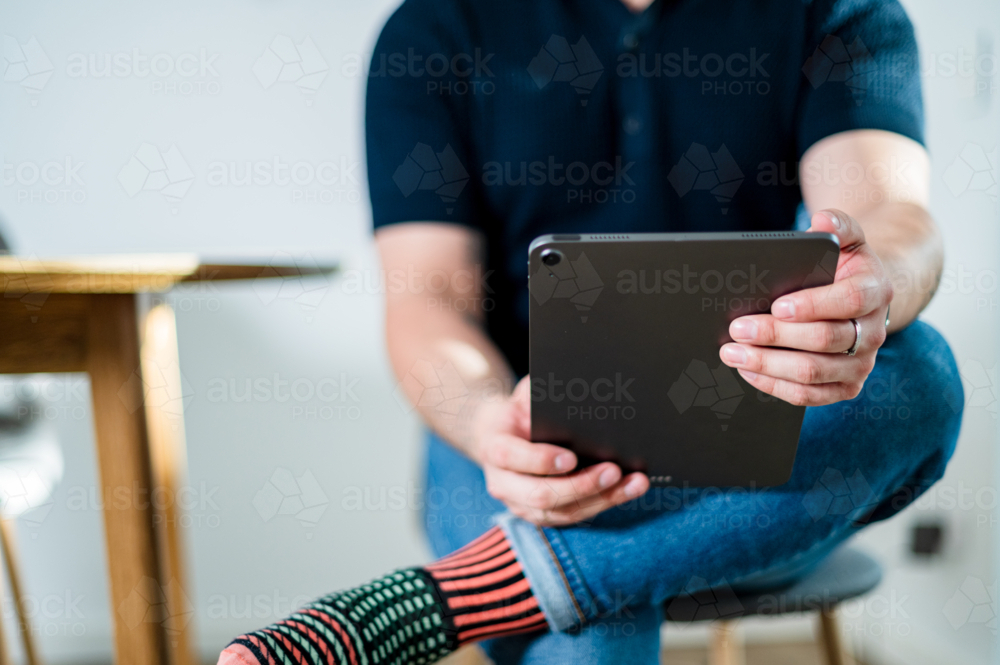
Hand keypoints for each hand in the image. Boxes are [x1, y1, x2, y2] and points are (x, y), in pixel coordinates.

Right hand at [468, 376, 648, 525]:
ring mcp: (521, 504)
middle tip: (613, 470)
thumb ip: (540, 393)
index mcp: (494, 447)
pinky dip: (603, 504)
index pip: (511, 457)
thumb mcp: (525, 394)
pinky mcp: (541, 515)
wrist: (502, 436)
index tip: (571, 457)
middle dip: (581, 485)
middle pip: (540, 495)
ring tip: (633, 484)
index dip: (540, 460)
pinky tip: (627, 490)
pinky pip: (574, 516)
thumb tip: (575, 389)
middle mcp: (503, 483)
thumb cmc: (520, 411)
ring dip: (601, 499)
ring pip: (562, 512)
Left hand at [719, 209, 891, 405]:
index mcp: (876, 291)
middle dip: (775, 335)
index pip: (848, 301)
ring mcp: (861, 364)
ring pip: (812, 372)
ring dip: (767, 364)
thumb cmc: (845, 266)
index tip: (776, 306)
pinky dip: (774, 385)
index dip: (812, 305)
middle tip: (737, 329)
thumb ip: (839, 225)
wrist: (865, 298)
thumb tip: (823, 220)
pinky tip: (748, 371)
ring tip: (732, 352)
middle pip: (823, 340)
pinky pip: (809, 396)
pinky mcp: (846, 387)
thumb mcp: (848, 239)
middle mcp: (873, 332)